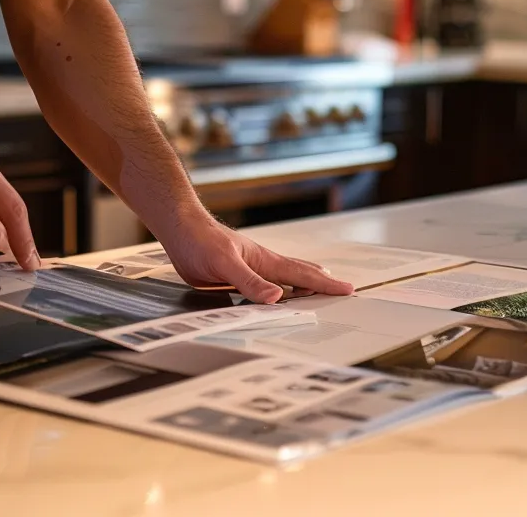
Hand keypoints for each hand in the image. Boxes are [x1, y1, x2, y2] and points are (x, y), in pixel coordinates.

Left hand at [157, 217, 353, 302]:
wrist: (180, 229)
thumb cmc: (200, 240)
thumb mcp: (225, 264)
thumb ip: (250, 282)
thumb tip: (277, 297)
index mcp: (264, 261)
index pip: (302, 274)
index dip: (325, 284)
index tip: (347, 289)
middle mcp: (261, 264)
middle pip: (299, 274)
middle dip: (321, 282)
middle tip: (342, 288)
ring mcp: (250, 268)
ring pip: (283, 277)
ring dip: (302, 283)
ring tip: (318, 287)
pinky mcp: (236, 274)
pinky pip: (265, 282)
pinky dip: (279, 287)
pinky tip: (276, 290)